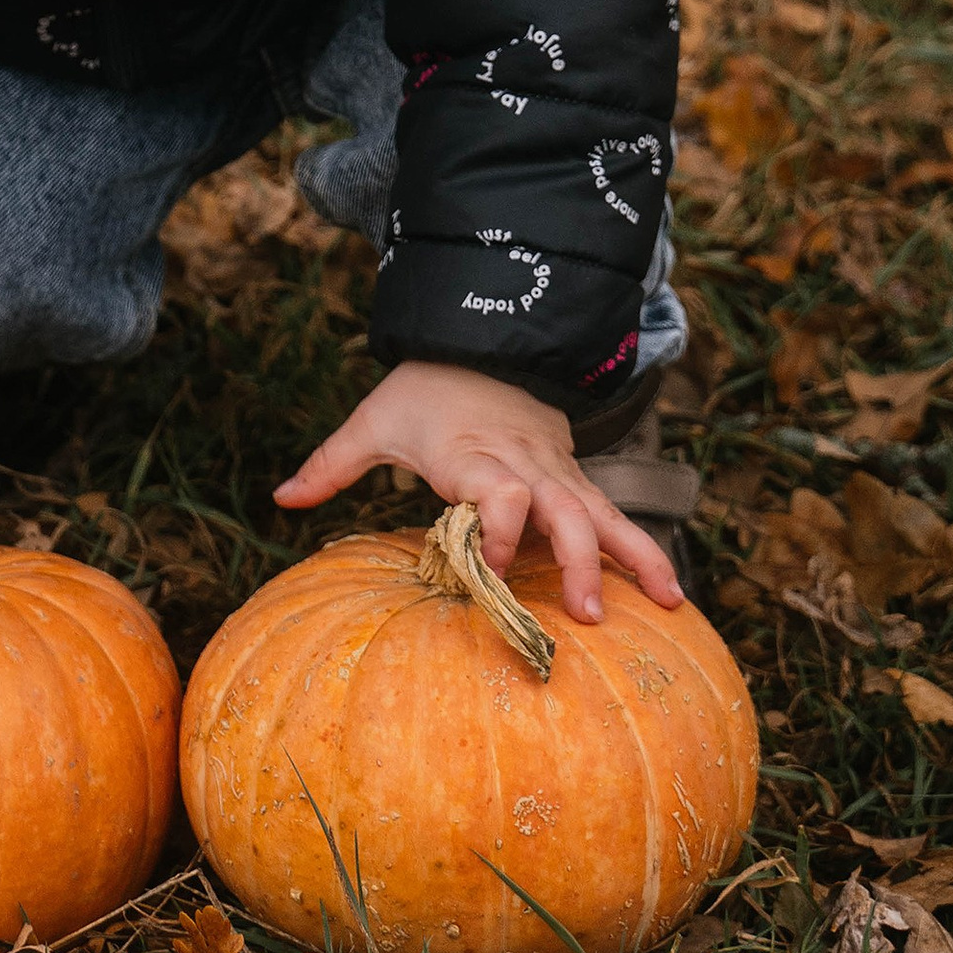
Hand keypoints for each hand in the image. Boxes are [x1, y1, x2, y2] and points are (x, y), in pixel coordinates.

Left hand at [274, 358, 682, 623]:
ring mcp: (556, 469)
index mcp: (473, 452)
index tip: (487, 573)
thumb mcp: (372, 422)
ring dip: (635, 557)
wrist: (479, 338)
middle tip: (587, 615)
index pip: (498, 493)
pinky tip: (670, 591)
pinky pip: (610, 513)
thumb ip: (332, 464)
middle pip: (562, 509)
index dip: (497, 533)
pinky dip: (641, 549)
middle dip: (577, 561)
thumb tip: (280, 497)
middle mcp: (524, 463)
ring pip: (602, 511)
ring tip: (673, 602)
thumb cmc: (422, 389)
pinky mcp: (572, 474)